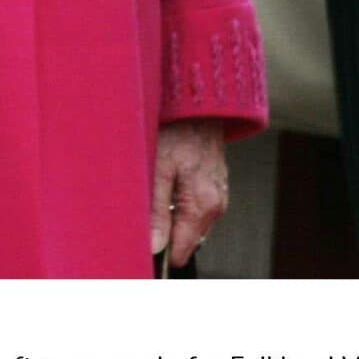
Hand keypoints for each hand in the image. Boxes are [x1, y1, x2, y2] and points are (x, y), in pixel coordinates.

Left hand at [152, 119, 230, 270]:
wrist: (200, 105)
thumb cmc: (176, 133)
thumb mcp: (158, 170)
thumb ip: (157, 211)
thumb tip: (154, 248)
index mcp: (202, 206)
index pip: (182, 252)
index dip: (160, 252)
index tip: (140, 245)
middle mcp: (216, 206)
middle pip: (186, 241)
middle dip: (164, 234)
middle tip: (142, 212)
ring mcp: (219, 197)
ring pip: (190, 225)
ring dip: (172, 219)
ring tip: (154, 194)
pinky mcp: (216, 188)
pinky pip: (196, 209)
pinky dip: (180, 206)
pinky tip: (168, 186)